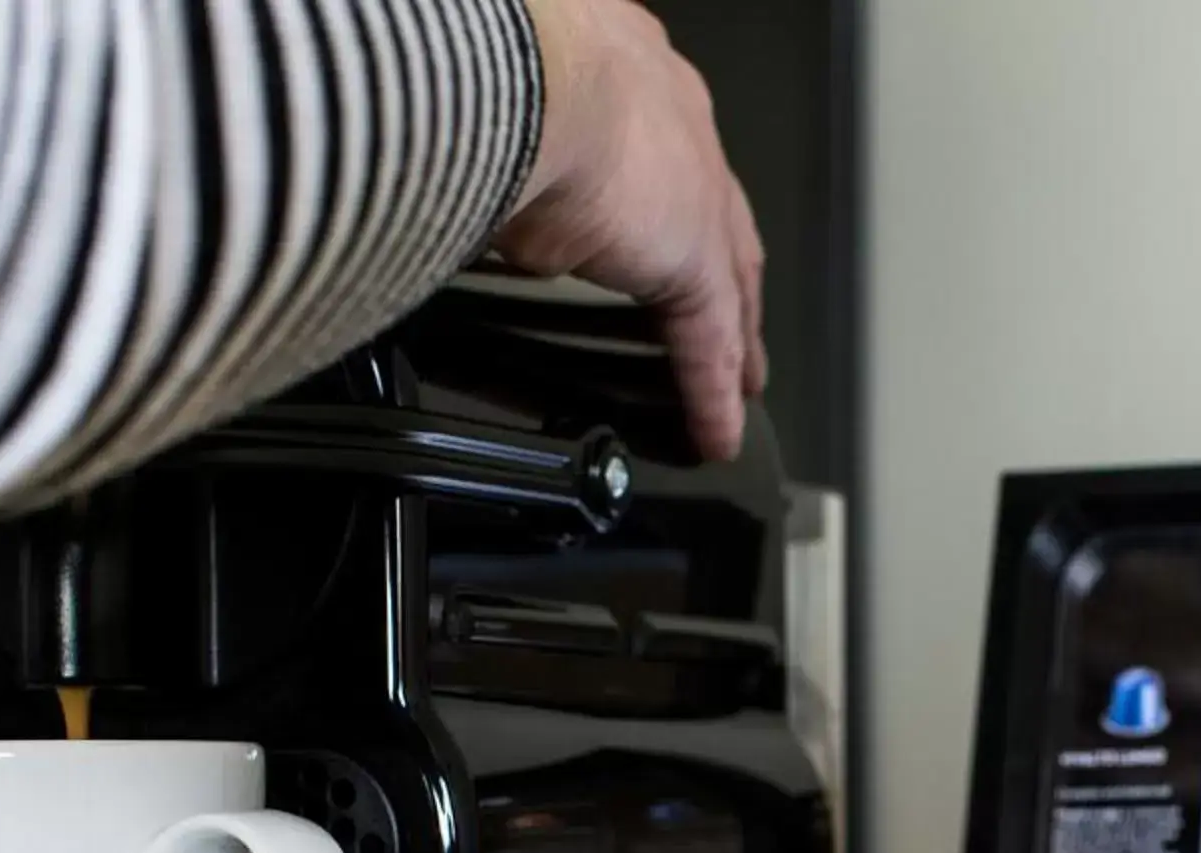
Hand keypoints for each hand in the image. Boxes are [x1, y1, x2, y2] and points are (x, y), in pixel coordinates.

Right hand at [497, 0, 765, 459]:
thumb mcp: (501, 112)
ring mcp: (692, 192)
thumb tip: (464, 193)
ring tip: (736, 389)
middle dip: (729, 277)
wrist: (521, 81)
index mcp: (627, 75)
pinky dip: (711, 393)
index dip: (672, 200)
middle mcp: (673, 123)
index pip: (662, 151)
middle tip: (736, 325)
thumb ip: (502, 157)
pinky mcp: (693, 260)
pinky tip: (715, 432)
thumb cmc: (489, 71)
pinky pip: (709, 343)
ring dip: (732, 342)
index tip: (668, 230)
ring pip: (727, 284)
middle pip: (718, 222)